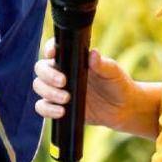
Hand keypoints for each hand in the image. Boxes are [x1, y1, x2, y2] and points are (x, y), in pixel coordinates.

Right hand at [34, 37, 152, 135]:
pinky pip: (42, 107)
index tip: (52, 54)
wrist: (122, 109)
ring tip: (66, 99)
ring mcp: (58, 90)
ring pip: (39, 86)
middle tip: (63, 82)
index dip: (49, 49)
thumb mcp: (113, 72)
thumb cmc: (118, 84)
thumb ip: (102, 64)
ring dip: (48, 92)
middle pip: (41, 68)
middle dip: (48, 75)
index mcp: (73, 60)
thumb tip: (93, 54)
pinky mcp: (58, 107)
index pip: (54, 49)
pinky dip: (47, 109)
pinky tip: (61, 112)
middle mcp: (62, 73)